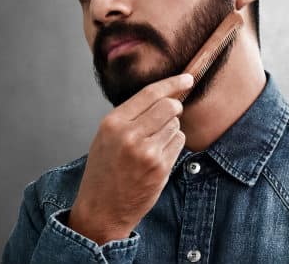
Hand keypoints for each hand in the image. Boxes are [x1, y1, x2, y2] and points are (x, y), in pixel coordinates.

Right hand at [68, 73, 192, 243]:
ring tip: (152, 145)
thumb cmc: (104, 171)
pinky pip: (178, 142)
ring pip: (175, 124)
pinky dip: (173, 145)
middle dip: (174, 107)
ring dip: (171, 130)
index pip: (150, 93)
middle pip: (169, 106)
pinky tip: (157, 157)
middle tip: (170, 115)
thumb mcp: (106, 137)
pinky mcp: (160, 167)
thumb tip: (164, 96)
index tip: (187, 79)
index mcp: (113, 123)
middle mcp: (129, 135)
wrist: (101, 210)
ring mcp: (146, 152)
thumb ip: (130, 116)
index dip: (172, 83)